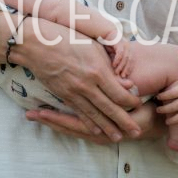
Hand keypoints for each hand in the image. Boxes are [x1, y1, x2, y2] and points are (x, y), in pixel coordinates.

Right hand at [12, 17, 141, 140]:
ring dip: (108, 127)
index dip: (131, 101)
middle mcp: (87, 85)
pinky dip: (89, 123)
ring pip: (95, 115)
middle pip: (110, 108)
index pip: (119, 93)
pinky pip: (79, 113)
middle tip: (136, 132)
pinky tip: (96, 131)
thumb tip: (128, 85)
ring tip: (118, 138)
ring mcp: (74, 92)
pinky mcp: (63, 95)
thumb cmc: (70, 39)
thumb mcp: (95, 48)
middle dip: (125, 122)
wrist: (38, 44)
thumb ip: (112, 68)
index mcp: (98, 71)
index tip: (139, 104)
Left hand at [26, 101, 163, 142]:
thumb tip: (118, 87)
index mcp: (102, 126)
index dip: (54, 118)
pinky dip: (63, 123)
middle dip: (48, 121)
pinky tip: (50, 117)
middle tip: (29, 115)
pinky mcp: (96, 134)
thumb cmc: (144, 111)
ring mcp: (95, 134)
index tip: (37, 112)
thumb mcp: (135, 106)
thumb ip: (122, 97)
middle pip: (67, 127)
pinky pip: (76, 129)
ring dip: (52, 122)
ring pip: (69, 128)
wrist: (154, 125)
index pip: (72, 123)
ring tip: (33, 115)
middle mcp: (96, 133)